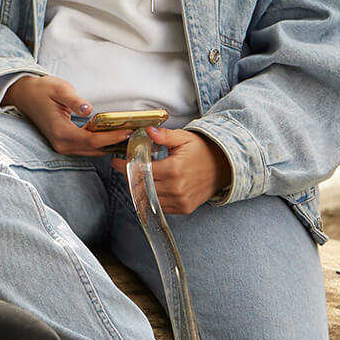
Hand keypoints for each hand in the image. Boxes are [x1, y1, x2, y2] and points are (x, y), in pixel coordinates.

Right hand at [2, 75, 129, 156]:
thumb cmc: (42, 89)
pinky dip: (100, 143)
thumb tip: (88, 109)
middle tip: (136, 136)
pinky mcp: (64, 143)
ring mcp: (61, 145)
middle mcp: (61, 144)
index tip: (128, 131)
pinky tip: (112, 136)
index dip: (110, 137)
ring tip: (128, 136)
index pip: (91, 140)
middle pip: (93, 149)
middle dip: (114, 143)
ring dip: (109, 145)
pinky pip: (86, 147)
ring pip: (91, 151)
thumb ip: (74, 100)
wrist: (24, 94)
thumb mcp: (59, 89)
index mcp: (60, 131)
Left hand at [110, 127, 230, 215]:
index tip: (116, 161)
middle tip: (124, 168)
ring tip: (135, 178)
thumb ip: (164, 136)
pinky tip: (149, 187)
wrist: (223, 167)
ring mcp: (180, 200)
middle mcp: (176, 188)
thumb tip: (147, 131)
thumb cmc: (202, 151)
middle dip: (129, 177)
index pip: (141, 170)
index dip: (125, 166)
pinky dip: (151, 199)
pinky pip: (160, 207)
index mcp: (174, 169)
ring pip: (148, 199)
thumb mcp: (184, 138)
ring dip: (139, 189)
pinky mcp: (184, 208)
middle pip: (142, 186)